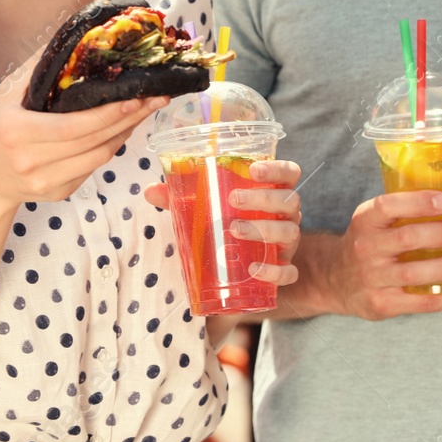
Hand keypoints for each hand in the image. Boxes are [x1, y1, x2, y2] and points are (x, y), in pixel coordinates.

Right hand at [0, 49, 169, 206]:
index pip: (74, 126)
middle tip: (155, 98)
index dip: (109, 113)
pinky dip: (109, 147)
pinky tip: (120, 129)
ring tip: (143, 110)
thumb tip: (71, 36)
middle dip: (129, 118)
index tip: (136, 96)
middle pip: (94, 141)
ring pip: (100, 157)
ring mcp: (47, 182)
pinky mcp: (58, 193)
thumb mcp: (5, 95)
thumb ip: (38, 68)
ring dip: (125, 133)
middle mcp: (33, 162)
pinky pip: (93, 168)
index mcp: (18, 133)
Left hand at [143, 159, 301, 286]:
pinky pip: (289, 272)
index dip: (277, 168)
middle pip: (290, 201)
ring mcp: (287, 244)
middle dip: (263, 199)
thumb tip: (150, 192)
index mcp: (271, 193)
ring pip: (291, 233)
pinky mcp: (283, 271)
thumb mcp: (202, 210)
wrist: (233, 270)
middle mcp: (285, 216)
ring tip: (234, 230)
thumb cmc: (223, 226)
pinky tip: (254, 268)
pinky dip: (274, 271)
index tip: (253, 170)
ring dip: (264, 230)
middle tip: (233, 200)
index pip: (289, 172)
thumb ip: (178, 198)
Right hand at [323, 191, 441, 319]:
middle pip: (407, 239)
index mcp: (365, 221)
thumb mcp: (371, 221)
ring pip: (414, 273)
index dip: (418, 203)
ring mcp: (373, 278)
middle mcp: (366, 248)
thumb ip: (401, 211)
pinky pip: (423, 303)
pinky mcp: (384, 304)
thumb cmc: (366, 244)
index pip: (388, 206)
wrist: (334, 280)